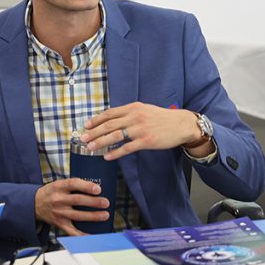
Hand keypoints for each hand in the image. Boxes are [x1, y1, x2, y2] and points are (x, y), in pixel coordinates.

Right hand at [34, 178, 109, 235]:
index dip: (86, 186)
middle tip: (105, 202)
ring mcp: (59, 213)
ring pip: (78, 216)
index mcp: (59, 187)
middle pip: (78, 200)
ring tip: (104, 215)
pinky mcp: (60, 223)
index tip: (98, 189)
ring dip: (93, 216)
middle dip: (94, 202)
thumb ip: (73, 185)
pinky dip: (82, 235)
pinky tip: (92, 235)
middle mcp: (59, 200)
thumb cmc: (50, 192)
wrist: (33, 204)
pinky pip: (72, 231)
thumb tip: (94, 188)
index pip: (73, 184)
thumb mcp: (58, 184)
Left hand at [81, 102, 201, 160]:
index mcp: (134, 107)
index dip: (96, 120)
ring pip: (115, 136)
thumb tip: (113, 119)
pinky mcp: (146, 141)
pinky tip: (108, 157)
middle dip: (94, 132)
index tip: (86, 125)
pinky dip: (115, 153)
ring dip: (100, 142)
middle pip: (109, 125)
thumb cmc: (162, 118)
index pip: (110, 113)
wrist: (181, 124)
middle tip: (83, 138)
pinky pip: (127, 148)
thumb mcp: (145, 109)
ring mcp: (140, 129)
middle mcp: (135, 117)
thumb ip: (130, 113)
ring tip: (90, 148)